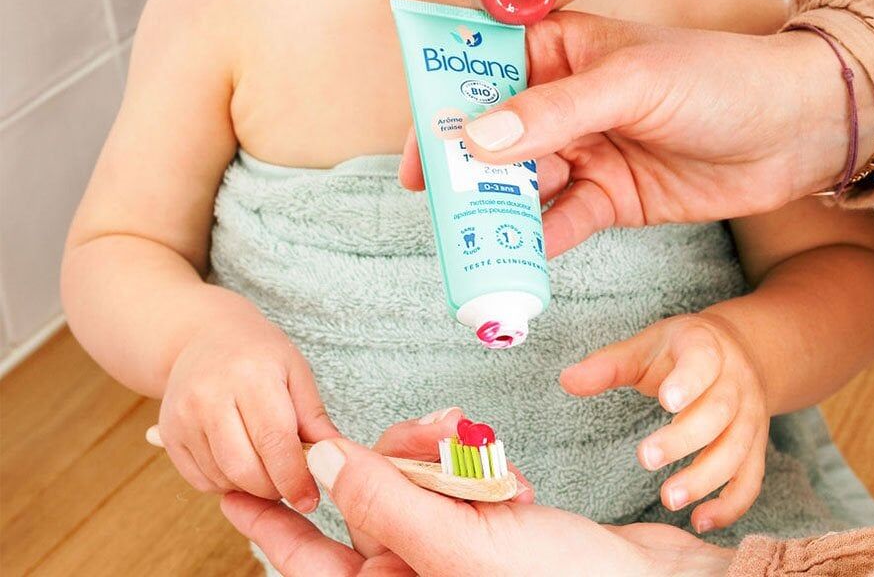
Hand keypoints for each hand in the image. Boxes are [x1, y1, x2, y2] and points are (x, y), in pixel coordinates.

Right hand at [158, 309, 337, 512]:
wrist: (203, 335)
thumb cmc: (258, 351)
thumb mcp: (295, 370)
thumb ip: (314, 415)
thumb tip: (336, 454)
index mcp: (251, 376)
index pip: (275, 441)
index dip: (295, 477)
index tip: (310, 497)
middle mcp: (211, 396)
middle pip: (245, 468)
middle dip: (273, 488)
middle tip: (291, 485)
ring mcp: (184, 416)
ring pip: (222, 478)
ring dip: (250, 487)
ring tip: (269, 469)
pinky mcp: (169, 433)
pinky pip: (200, 480)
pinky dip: (226, 483)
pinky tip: (241, 464)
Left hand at [220, 409, 734, 576]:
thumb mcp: (462, 548)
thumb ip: (385, 502)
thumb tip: (321, 458)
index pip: (311, 561)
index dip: (269, 521)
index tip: (229, 484)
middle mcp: (417, 574)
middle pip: (372, 497)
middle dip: (402, 455)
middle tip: (450, 435)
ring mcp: (451, 551)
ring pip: (418, 478)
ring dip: (452, 459)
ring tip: (499, 471)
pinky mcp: (484, 525)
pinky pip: (459, 478)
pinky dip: (485, 470)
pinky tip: (520, 487)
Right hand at [398, 13, 873, 254]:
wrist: (797, 131)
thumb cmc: (720, 79)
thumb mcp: (632, 83)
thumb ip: (553, 112)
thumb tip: (476, 138)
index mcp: (563, 50)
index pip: (484, 71)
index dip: (444, 107)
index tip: (419, 151)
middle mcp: (565, 101)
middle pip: (495, 137)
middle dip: (466, 173)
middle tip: (437, 209)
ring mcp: (587, 150)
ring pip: (523, 184)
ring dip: (498, 213)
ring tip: (472, 244)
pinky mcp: (612, 195)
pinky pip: (562, 220)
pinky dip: (539, 241)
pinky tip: (521, 260)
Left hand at [561, 312, 768, 532]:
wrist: (737, 350)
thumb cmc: (680, 351)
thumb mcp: (646, 346)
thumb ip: (609, 365)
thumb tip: (566, 380)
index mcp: (707, 347)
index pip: (702, 362)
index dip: (688, 382)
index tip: (666, 401)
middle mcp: (736, 382)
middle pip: (717, 413)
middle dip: (684, 439)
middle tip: (645, 458)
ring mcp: (750, 416)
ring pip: (736, 450)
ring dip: (705, 478)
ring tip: (669, 499)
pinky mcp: (755, 446)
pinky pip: (750, 479)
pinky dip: (731, 504)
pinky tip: (700, 520)